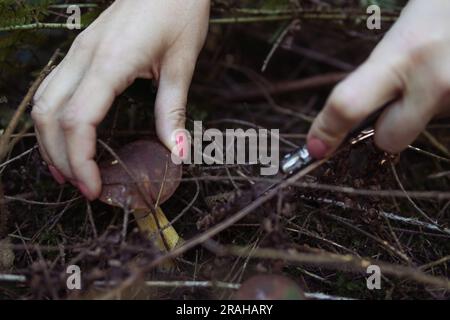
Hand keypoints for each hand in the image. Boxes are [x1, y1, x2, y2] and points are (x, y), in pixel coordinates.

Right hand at [32, 0, 209, 199]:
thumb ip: (172, 110)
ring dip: (49, 141)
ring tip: (67, 171)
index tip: (94, 188)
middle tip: (83, 187)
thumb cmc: (178, 11)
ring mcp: (78, 52)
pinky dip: (53, 120)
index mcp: (108, 62)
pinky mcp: (82, 51)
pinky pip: (53, 89)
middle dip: (61, 158)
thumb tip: (176, 152)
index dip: (80, 161)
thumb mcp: (181, 63)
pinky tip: (66, 137)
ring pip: (43, 102)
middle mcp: (83, 57)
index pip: (77, 121)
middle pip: (49, 116)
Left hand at [307, 0, 449, 158]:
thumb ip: (374, 74)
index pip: (349, 104)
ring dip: (419, 113)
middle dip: (386, 127)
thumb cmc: (440, 10)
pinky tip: (446, 77)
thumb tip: (343, 114)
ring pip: (420, 129)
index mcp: (403, 53)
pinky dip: (439, 107)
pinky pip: (443, 119)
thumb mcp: (403, 32)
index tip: (316, 147)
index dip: (328, 130)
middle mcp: (435, 81)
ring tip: (435, 73)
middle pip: (390, 140)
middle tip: (396, 97)